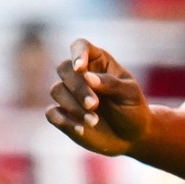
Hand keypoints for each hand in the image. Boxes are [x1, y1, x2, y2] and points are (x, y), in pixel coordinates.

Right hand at [46, 41, 151, 157]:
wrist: (132, 137)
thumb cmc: (133, 109)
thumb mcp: (130, 94)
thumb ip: (111, 83)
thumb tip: (86, 76)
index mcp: (98, 62)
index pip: (81, 46)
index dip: (77, 54)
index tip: (80, 68)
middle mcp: (80, 75)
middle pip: (64, 69)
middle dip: (77, 87)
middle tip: (94, 104)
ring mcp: (70, 95)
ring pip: (57, 91)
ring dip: (73, 107)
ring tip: (94, 121)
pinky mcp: (64, 115)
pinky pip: (52, 113)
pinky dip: (64, 121)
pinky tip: (81, 129)